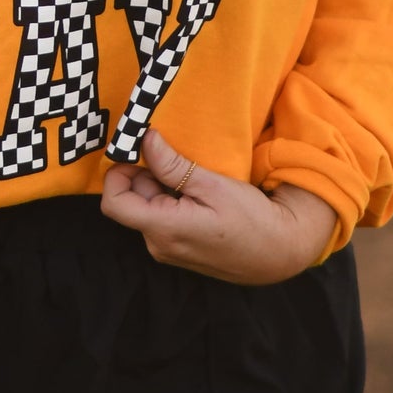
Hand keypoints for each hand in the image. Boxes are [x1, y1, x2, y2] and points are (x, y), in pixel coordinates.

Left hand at [99, 127, 338, 284]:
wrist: (279, 253)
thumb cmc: (252, 220)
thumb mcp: (213, 186)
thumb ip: (173, 166)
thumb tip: (145, 139)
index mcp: (163, 229)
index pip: (113, 203)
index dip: (117, 174)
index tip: (137, 153)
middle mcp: (158, 245)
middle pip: (131, 202)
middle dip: (145, 176)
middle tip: (174, 158)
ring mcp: (168, 250)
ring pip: (147, 210)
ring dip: (159, 188)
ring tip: (191, 177)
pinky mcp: (179, 250)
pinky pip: (161, 220)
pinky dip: (170, 202)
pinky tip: (196, 194)